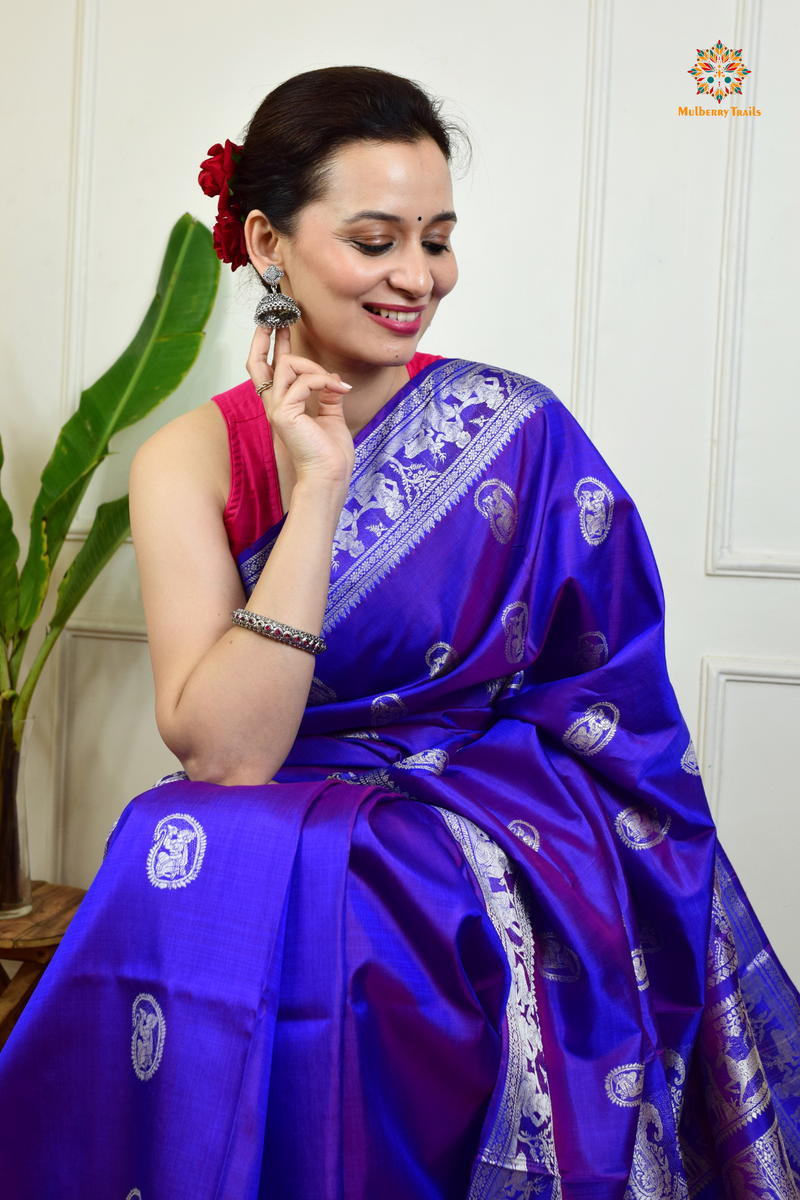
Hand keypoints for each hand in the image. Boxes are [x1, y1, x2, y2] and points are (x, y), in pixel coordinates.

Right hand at [246, 326, 354, 493]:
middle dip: (267, 336)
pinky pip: (304, 381)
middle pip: (258, 362)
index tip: (277, 324)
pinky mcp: (284, 413)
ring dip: (317, 369)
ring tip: (338, 386)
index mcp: (283, 406)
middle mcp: (274, 405)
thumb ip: (327, 395)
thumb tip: (331, 378)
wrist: (329, 477)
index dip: (269, 345)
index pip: (268, 370)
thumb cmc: (330, 454)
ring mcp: (276, 409)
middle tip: (280, 316)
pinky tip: (341, 390)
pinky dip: (325, 381)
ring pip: (289, 366)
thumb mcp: (331, 416)